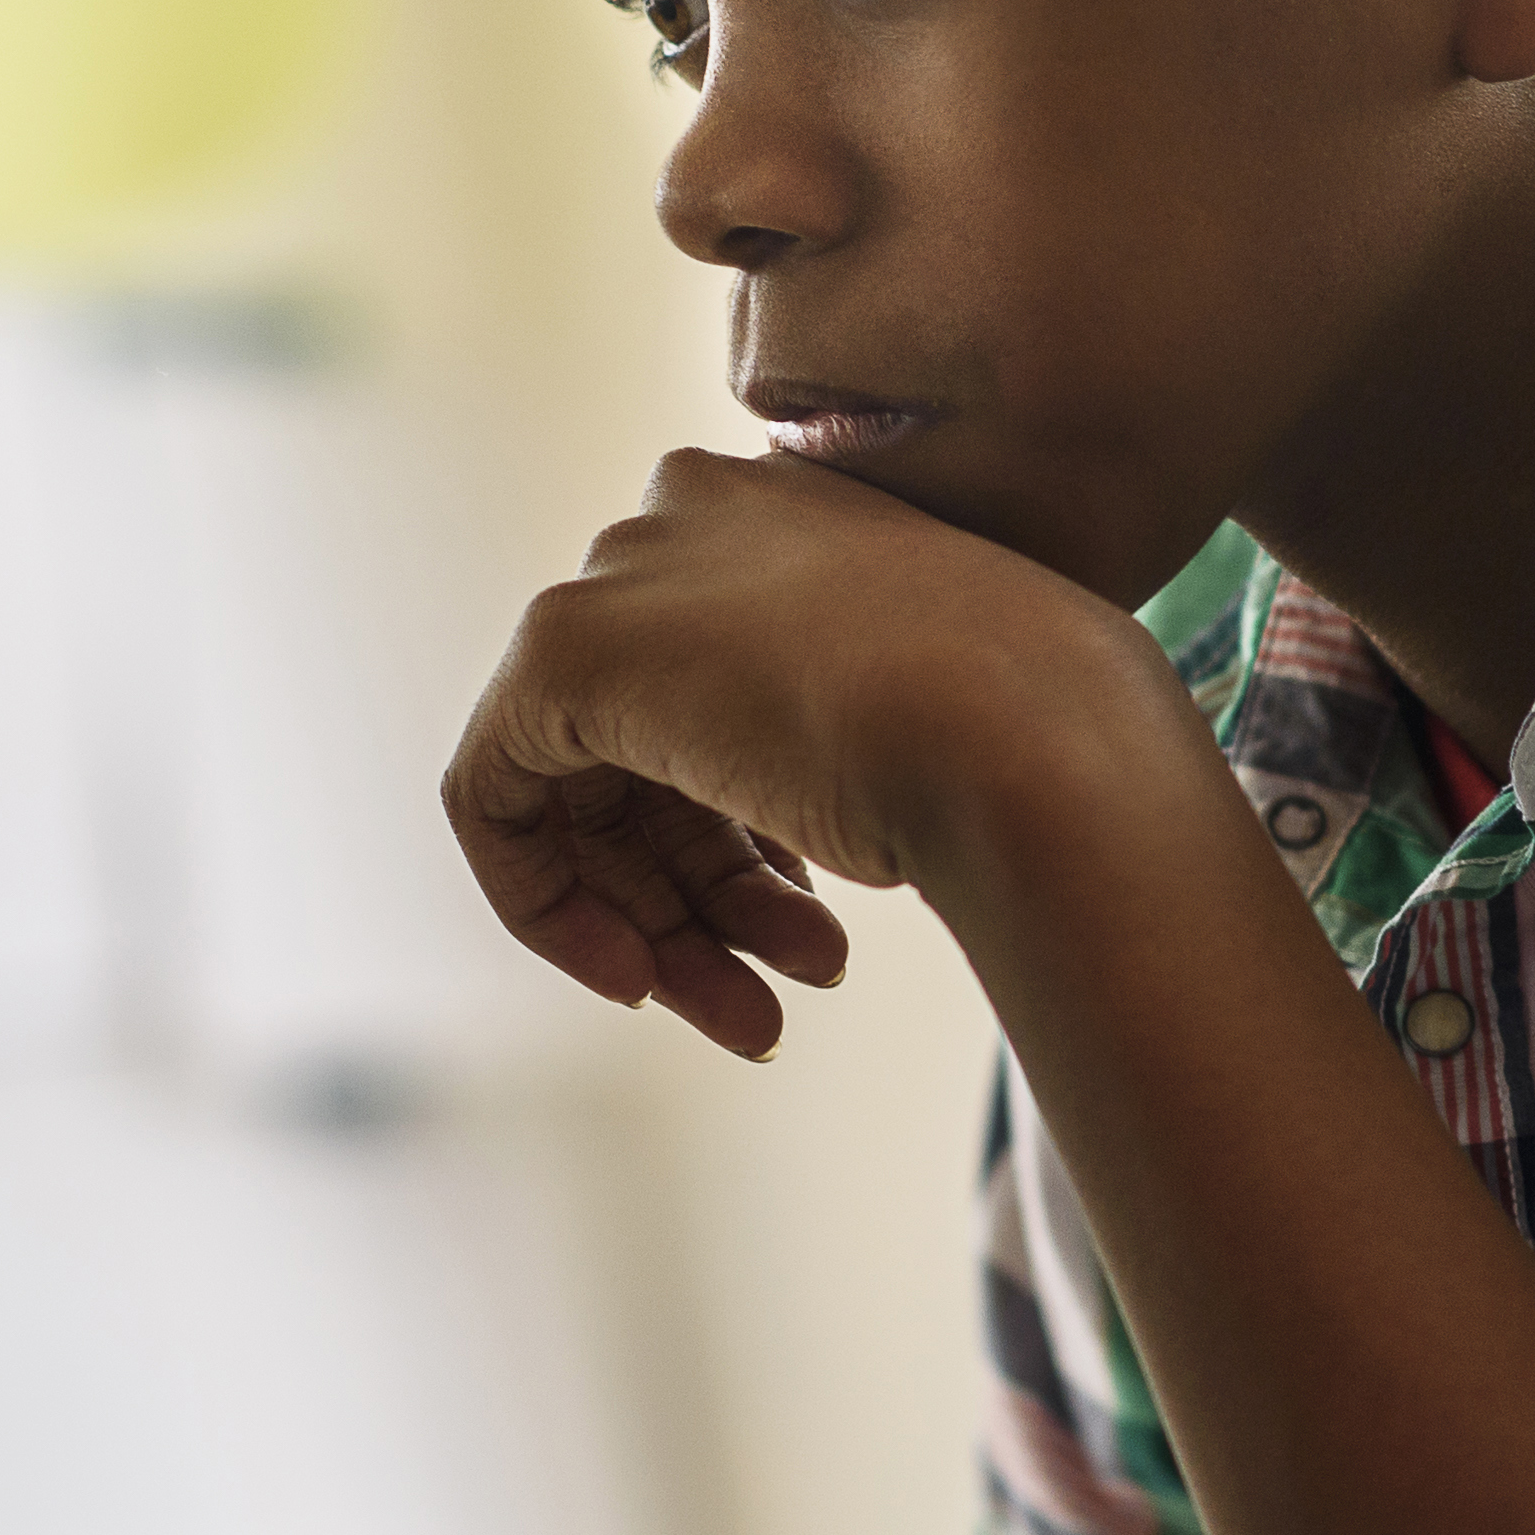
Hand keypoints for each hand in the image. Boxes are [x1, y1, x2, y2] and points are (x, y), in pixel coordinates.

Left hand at [442, 449, 1195, 1058]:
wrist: (1035, 737)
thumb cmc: (1037, 743)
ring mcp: (628, 577)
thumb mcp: (946, 726)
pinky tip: (645, 980)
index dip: (752, 846)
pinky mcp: (565, 650)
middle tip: (776, 1009)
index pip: (728, 696)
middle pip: (653, 755)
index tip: (811, 938)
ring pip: (593, 796)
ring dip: (671, 930)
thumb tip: (802, 818)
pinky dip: (551, 907)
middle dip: (708, 903)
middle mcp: (699, 517)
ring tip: (761, 1023)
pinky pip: (498, 799)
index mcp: (798, 511)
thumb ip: (845, 743)